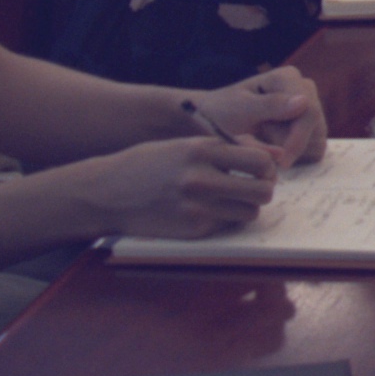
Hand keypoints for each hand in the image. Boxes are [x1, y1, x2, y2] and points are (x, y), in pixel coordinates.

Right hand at [72, 136, 279, 238]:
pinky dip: (225, 220)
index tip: (261, 170)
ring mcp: (197, 207)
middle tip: (253, 188)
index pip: (260, 160)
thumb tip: (270, 157)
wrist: (105, 193)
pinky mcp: (191, 230)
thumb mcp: (183, 145)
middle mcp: (201, 178)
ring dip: (245, 207)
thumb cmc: (147, 165)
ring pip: (250, 212)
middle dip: (262, 189)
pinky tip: (207, 211)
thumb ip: (223, 149)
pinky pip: (227, 226)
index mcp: (201, 150)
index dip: (267, 167)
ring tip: (230, 200)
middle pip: (262, 190)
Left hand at [195, 67, 324, 167]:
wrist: (214, 122)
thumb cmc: (222, 113)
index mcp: (288, 77)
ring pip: (317, 142)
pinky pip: (314, 150)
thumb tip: (304, 102)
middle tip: (259, 145)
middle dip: (289, 145)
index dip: (298, 140)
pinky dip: (294, 156)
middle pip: (315, 128)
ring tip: (263, 143)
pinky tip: (272, 147)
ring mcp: (310, 108)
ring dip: (290, 151)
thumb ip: (270, 105)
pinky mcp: (312, 128)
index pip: (309, 112)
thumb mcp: (239, 109)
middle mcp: (305, 89)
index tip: (280, 161)